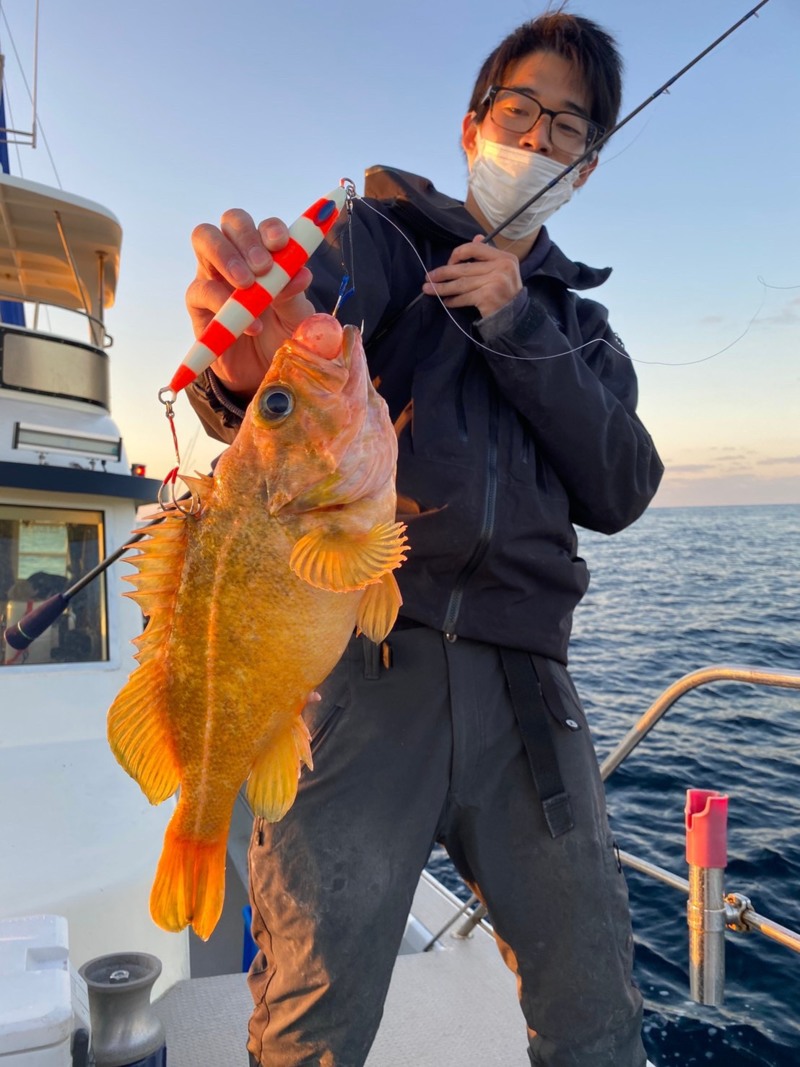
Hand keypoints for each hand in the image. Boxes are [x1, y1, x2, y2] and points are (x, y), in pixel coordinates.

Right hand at [186, 210, 315, 397]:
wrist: (263, 372)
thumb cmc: (281, 336)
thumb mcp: (296, 317)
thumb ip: (295, 294)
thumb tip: (301, 273)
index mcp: (267, 254)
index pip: (264, 227)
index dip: (271, 229)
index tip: (282, 244)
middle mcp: (238, 256)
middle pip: (231, 222)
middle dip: (247, 237)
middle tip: (263, 266)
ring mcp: (214, 274)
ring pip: (205, 239)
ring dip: (227, 256)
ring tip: (247, 285)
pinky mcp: (198, 303)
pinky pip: (200, 290)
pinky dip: (224, 303)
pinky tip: (250, 324)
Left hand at [420, 236, 521, 317]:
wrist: (516, 317)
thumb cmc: (505, 293)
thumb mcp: (502, 270)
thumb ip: (488, 255)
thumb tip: (476, 237)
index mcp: (504, 257)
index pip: (474, 248)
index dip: (457, 254)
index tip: (449, 263)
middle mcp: (501, 267)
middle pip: (464, 268)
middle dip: (443, 272)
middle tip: (428, 277)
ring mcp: (495, 282)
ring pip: (461, 283)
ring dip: (442, 287)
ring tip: (429, 289)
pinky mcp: (488, 297)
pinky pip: (464, 297)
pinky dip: (453, 300)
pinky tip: (446, 302)